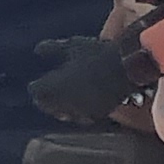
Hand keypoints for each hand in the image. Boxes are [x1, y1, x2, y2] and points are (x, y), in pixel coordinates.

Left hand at [28, 34, 152, 125]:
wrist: (127, 67)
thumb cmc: (97, 53)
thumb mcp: (72, 46)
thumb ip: (52, 49)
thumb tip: (37, 50)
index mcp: (56, 85)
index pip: (36, 92)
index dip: (36, 87)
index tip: (36, 84)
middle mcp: (66, 101)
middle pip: (47, 106)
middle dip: (45, 100)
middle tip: (46, 94)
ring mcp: (82, 110)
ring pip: (63, 114)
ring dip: (60, 108)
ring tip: (61, 100)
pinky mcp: (97, 115)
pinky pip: (81, 117)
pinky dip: (77, 112)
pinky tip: (79, 105)